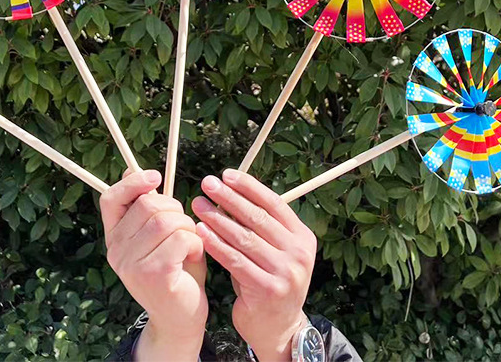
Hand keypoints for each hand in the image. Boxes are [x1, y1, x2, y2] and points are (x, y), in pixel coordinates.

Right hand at [100, 169, 207, 361]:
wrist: (181, 318)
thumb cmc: (174, 269)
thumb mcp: (158, 234)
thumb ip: (146, 207)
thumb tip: (129, 171)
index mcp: (114, 237)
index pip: (110, 199)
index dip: (132, 183)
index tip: (156, 177)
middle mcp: (116, 251)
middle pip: (148, 205)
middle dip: (175, 209)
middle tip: (185, 227)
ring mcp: (132, 265)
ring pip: (166, 220)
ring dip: (188, 227)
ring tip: (191, 244)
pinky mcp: (153, 275)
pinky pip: (180, 238)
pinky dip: (195, 242)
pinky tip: (194, 255)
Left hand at [192, 169, 315, 361]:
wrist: (278, 327)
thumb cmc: (268, 279)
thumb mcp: (274, 250)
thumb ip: (259, 226)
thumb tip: (228, 191)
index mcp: (302, 237)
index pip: (274, 203)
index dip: (249, 186)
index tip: (226, 174)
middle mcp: (298, 253)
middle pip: (258, 218)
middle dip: (229, 198)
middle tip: (207, 183)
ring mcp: (285, 272)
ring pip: (244, 238)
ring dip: (218, 219)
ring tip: (198, 205)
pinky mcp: (268, 290)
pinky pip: (235, 261)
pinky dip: (216, 245)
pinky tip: (201, 233)